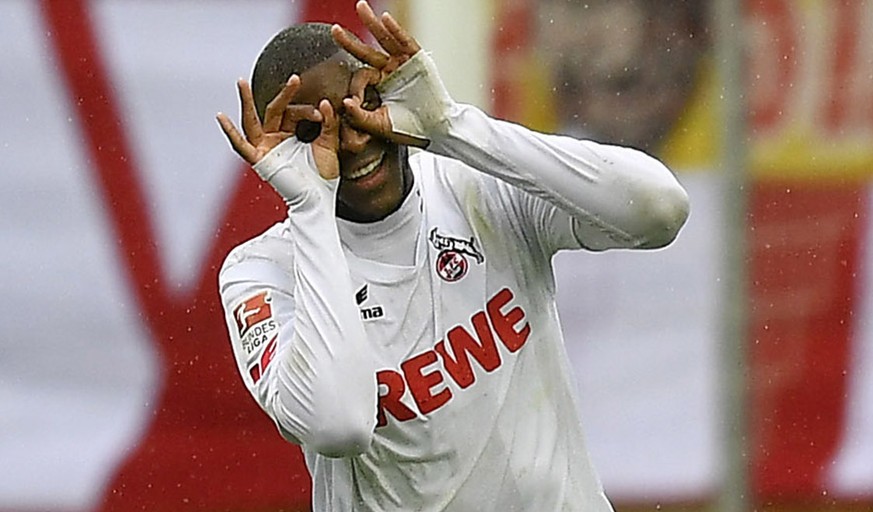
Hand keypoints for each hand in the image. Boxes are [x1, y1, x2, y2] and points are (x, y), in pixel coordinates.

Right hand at [216, 76, 340, 179]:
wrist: (319, 198)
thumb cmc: (324, 175)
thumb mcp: (328, 144)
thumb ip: (329, 123)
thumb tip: (326, 102)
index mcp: (289, 134)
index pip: (293, 112)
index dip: (308, 110)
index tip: (322, 113)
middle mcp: (275, 139)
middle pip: (275, 110)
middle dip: (285, 95)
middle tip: (295, 78)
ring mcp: (265, 148)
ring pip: (252, 120)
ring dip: (246, 101)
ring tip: (241, 81)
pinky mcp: (259, 160)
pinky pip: (241, 145)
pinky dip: (230, 132)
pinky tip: (220, 117)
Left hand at [332, 1, 429, 147]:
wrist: (435, 130)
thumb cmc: (409, 129)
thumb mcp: (379, 124)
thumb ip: (359, 115)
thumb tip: (343, 102)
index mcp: (379, 85)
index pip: (360, 71)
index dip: (350, 74)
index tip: (343, 82)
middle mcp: (389, 71)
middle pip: (366, 51)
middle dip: (350, 39)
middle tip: (334, 29)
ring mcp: (403, 64)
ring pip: (384, 40)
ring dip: (372, 23)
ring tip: (359, 7)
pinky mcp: (418, 61)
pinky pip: (405, 42)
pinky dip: (396, 30)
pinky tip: (385, 19)